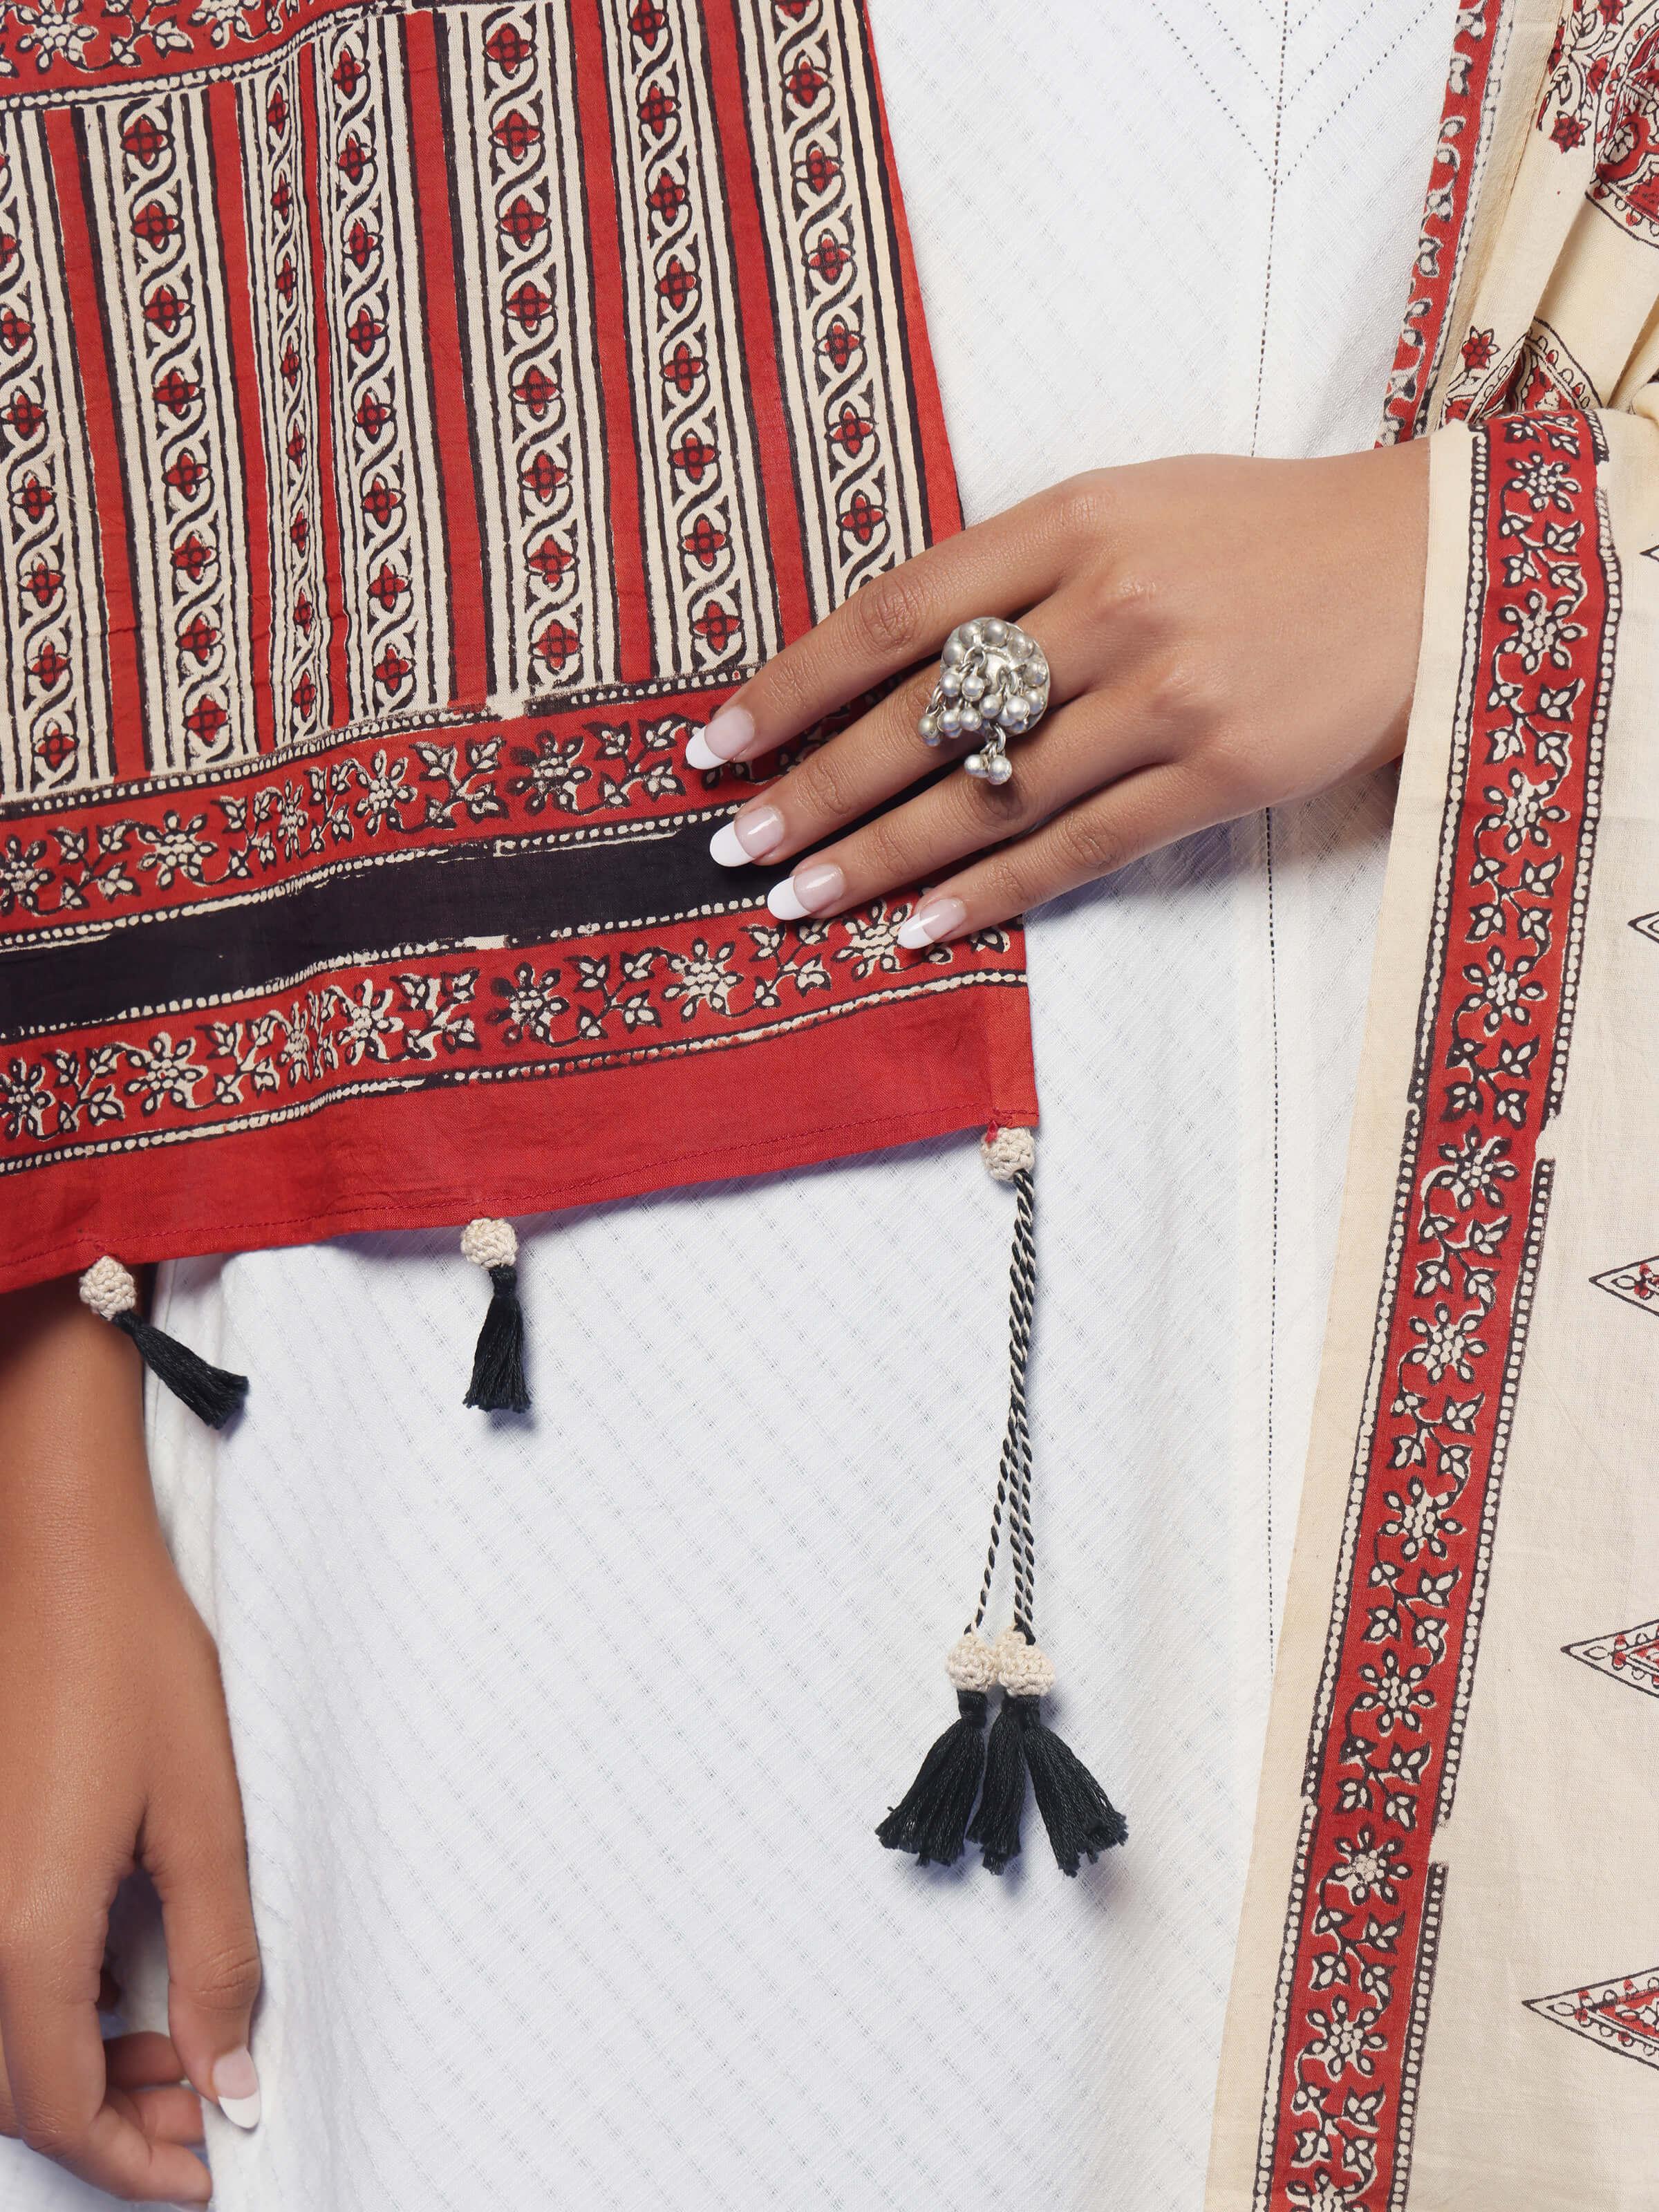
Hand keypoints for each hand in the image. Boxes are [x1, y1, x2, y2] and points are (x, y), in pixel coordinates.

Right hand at [0, 1278, 260, 2203]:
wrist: (57, 1558)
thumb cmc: (129, 1664)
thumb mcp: (202, 1816)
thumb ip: (214, 1958)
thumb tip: (226, 2077)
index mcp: (23, 1929)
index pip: (61, 2105)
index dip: (131, 2159)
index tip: (199, 2174)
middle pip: (17, 2091)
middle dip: (110, 2125)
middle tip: (200, 2114)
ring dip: (78, 2074)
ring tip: (175, 2056)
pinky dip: (47, 2017)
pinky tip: (116, 1998)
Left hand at [693, 444, 1428, 942]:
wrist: (1434, 570)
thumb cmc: (1265, 535)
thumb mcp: (1133, 506)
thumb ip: (1019, 572)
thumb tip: (897, 662)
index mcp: (1073, 519)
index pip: (895, 614)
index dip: (794, 685)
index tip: (719, 739)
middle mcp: (1110, 605)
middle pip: (923, 718)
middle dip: (815, 791)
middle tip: (733, 845)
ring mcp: (1166, 696)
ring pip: (990, 796)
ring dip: (881, 859)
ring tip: (800, 902)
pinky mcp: (1218, 774)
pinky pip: (1078, 848)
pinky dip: (991, 892)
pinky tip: (920, 927)